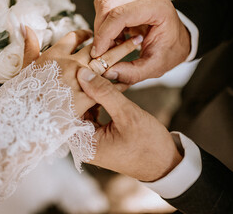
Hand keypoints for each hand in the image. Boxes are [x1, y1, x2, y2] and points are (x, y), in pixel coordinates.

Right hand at [22, 26, 141, 116]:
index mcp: (53, 56)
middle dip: (115, 39)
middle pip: (97, 47)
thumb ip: (29, 48)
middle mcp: (68, 64)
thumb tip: (24, 26)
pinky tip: (130, 77)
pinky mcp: (85, 98)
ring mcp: (77, 81)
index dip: (86, 34)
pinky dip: (119, 81)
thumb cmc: (21, 98)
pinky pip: (108, 87)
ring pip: (106, 64)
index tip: (94, 34)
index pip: (74, 37)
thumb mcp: (24, 69)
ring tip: (136, 45)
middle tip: (132, 34)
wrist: (21, 124)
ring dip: (122, 54)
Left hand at [77, 67, 182, 181]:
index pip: (66, 112)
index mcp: (84, 145)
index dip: (70, 90)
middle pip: (73, 112)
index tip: (73, 69)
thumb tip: (83, 73)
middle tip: (82, 68)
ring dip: (88, 96)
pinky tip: (102, 91)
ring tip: (92, 76)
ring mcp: (90, 142)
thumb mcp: (127, 113)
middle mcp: (82, 145)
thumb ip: (104, 92)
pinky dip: (96, 104)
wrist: (165, 164)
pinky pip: (91, 117)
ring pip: (82, 113)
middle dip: (79, 91)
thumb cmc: (148, 144)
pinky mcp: (99, 138)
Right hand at [91, 0, 190, 83]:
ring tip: (113, 45)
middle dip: (101, 32)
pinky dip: (104, 25)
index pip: (120, 14)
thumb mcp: (155, 67)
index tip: (98, 54)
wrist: (178, 38)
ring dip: (101, 28)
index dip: (104, 35)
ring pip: (103, 5)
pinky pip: (105, 8)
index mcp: (156, 8)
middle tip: (105, 52)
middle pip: (107, 5)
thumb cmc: (171, 50)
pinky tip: (115, 38)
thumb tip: (108, 72)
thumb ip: (133, 72)